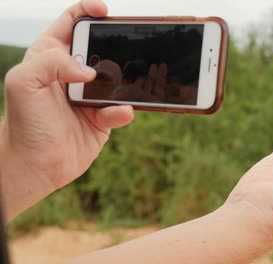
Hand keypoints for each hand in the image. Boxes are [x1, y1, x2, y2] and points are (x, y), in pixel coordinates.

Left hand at [0, 0, 133, 220]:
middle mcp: (73, 73)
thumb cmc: (24, 122)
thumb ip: (53, 63)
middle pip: (103, 48)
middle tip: (128, 48)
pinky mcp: (103, 118)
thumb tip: (91, 72)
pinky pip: (120, 109)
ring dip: (127, 81)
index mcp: (51, 56)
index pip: (72, 23)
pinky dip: (122, 111)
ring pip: (118, 79)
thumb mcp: (24, 82)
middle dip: (117, 47)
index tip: (105, 12)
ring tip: (128, 85)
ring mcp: (91, 95)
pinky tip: (119, 113)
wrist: (35, 164)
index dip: (89, 12)